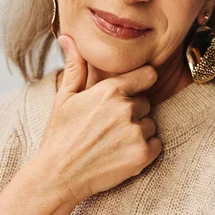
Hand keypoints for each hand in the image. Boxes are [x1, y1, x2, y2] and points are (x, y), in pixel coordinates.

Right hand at [37, 35, 162, 206]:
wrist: (58, 176)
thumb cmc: (59, 135)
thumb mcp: (64, 98)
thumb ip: (75, 66)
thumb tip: (68, 38)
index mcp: (110, 90)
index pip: (147, 75)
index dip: (139, 84)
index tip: (131, 93)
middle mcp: (126, 109)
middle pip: (145, 104)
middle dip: (131, 113)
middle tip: (107, 127)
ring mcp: (135, 132)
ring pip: (150, 125)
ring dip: (137, 132)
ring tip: (111, 143)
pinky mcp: (142, 155)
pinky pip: (156, 145)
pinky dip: (144, 151)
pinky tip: (121, 155)